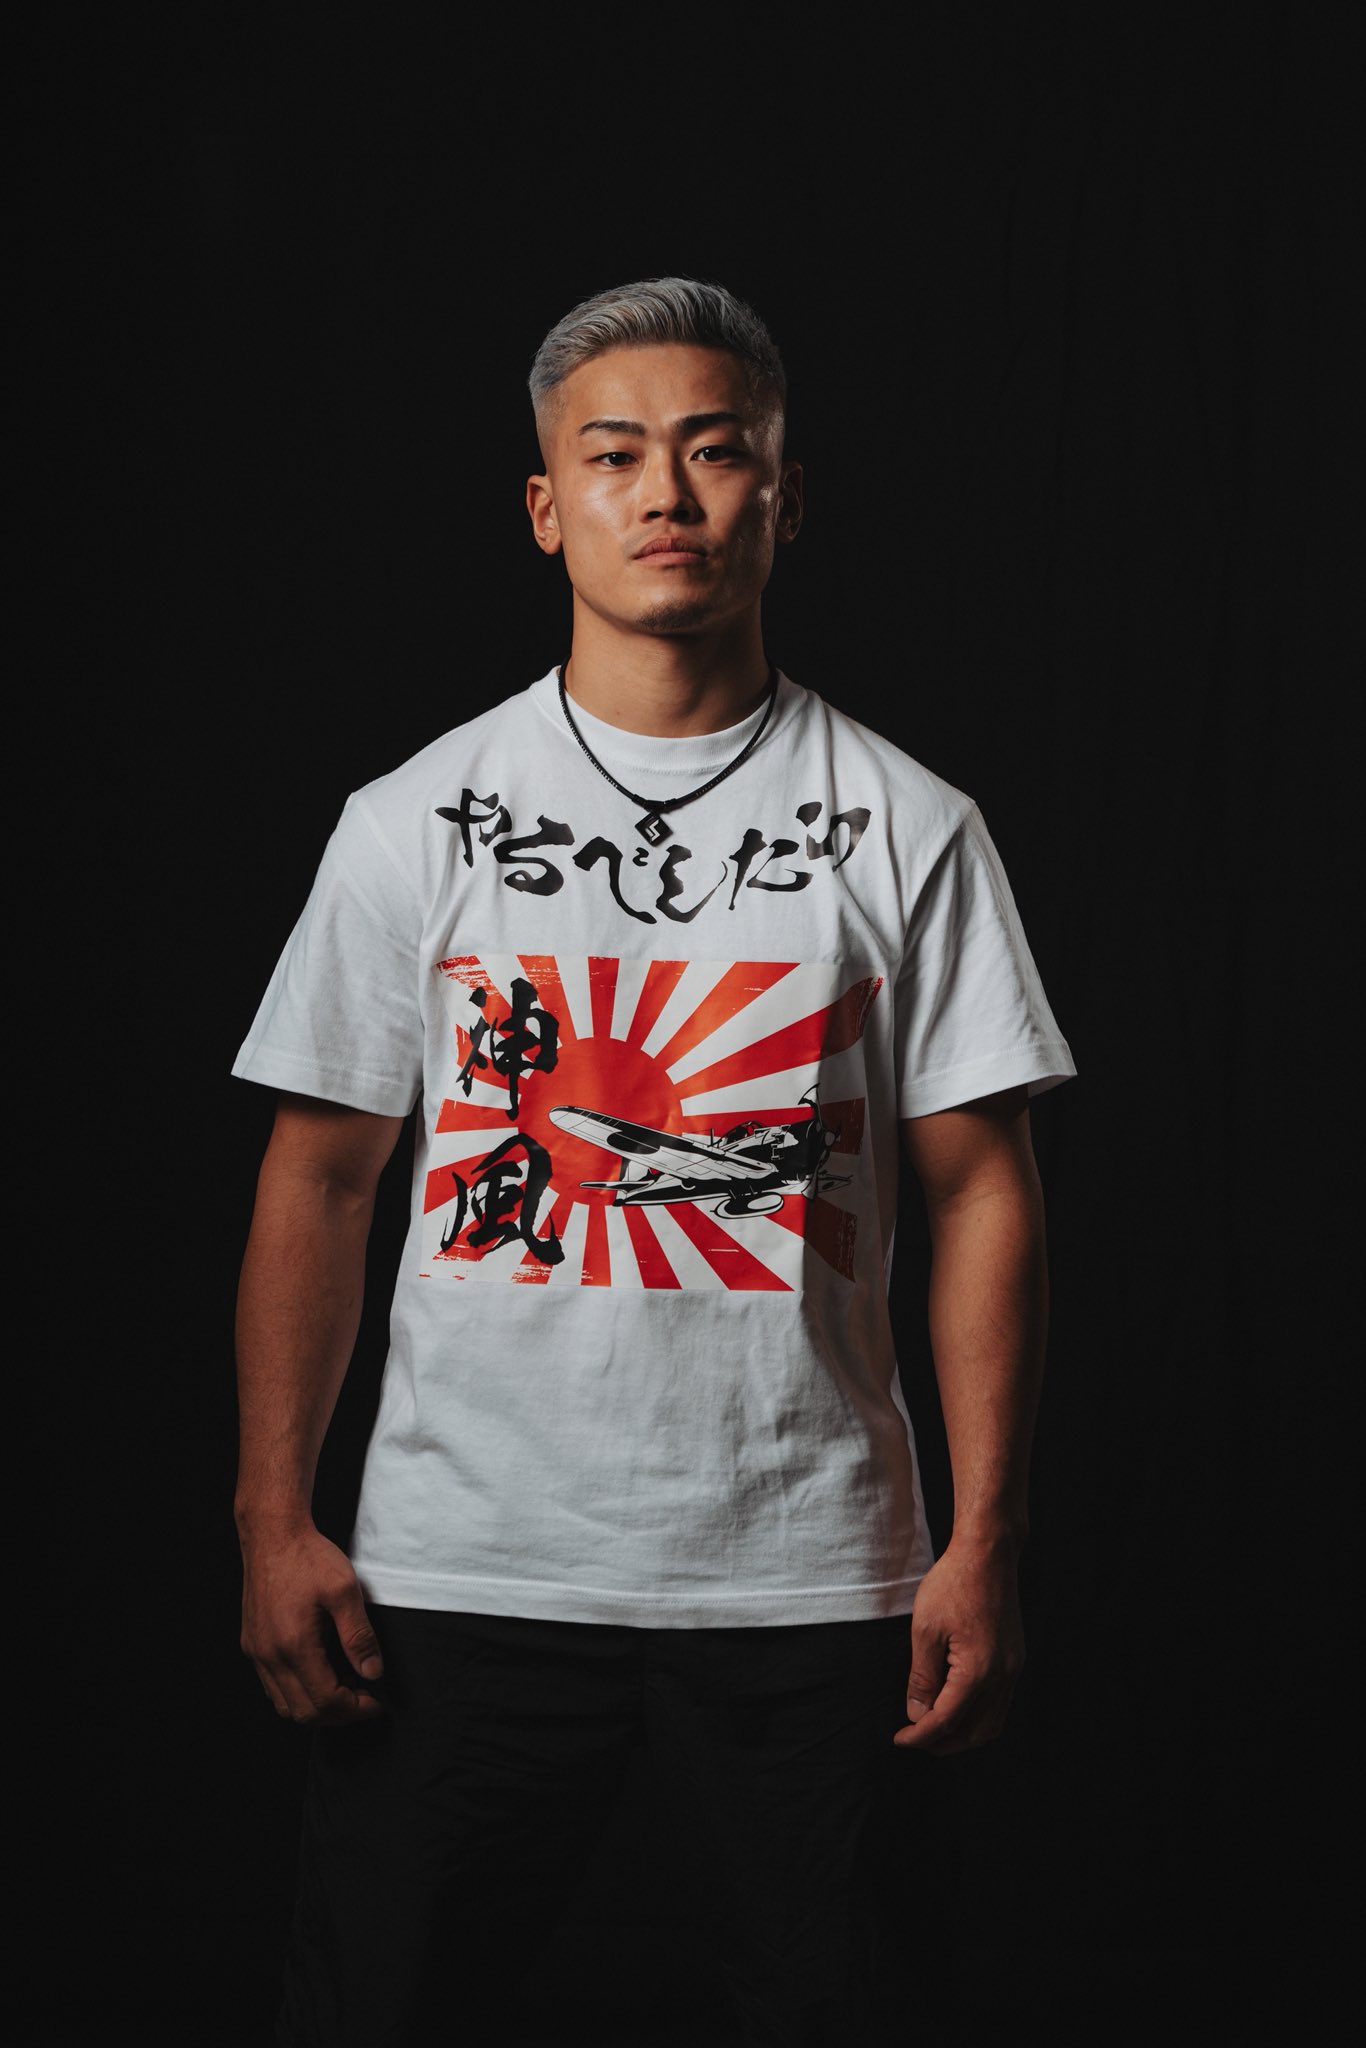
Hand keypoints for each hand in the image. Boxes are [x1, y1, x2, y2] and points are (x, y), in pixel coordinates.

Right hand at [240, 1521, 385, 1725]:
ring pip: (285, 1705)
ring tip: (345, 1688)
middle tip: (364, 1699)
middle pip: (304, 1713)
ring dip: (317, 1706)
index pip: (326, 1701)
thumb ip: (359, 1636)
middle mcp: (270, 1655)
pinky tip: (320, 1673)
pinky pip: (273, 1686)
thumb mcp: (345, 1590)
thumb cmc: (309, 1557)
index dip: (356, 1709)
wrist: (272, 1535)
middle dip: (338, 1714)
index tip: (377, 1702)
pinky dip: (298, 1692)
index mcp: (294, 1645)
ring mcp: (257, 1652)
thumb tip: (372, 1673)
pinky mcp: (252, 1645)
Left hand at [892, 1542, 1024, 1753]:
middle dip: (942, 1743)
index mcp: (977, 1672)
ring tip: (933, 1728)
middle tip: (914, 1738)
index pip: (946, 1722)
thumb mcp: (925, 1630)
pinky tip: (957, 1707)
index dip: (919, 1736)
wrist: (987, 1555)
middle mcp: (1002, 1677)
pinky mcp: (1015, 1659)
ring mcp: (1013, 1669)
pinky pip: (1000, 1705)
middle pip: (974, 1733)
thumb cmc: (953, 1585)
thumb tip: (917, 1714)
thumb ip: (922, 1678)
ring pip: (992, 1724)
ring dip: (963, 1734)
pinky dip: (979, 1717)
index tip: (899, 1739)